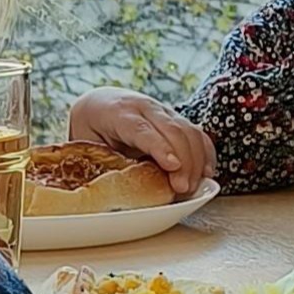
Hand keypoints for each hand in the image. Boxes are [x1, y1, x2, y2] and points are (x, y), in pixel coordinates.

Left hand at [68, 89, 216, 195]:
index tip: (173, 166)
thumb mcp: (87, 143)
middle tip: (183, 189)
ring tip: (193, 187)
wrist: (100, 103)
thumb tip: (115, 191)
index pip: (143, 130)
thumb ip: (103, 161)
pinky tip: (206, 172)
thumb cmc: (92, 127)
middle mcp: (145, 107)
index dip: (160, 147)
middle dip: (184, 161)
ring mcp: (164, 111)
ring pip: (189, 130)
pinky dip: (206, 153)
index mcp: (119, 113)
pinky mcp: (176, 119)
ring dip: (197, 160)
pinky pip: (197, 133)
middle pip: (173, 130)